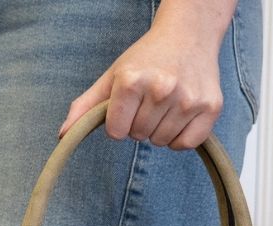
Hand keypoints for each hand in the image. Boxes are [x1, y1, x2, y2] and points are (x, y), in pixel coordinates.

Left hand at [58, 2, 234, 149]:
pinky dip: (180, 137)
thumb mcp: (112, 76)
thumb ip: (86, 107)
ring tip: (165, 104)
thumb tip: (62, 136)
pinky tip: (180, 114)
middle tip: (150, 100)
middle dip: (140, 124)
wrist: (189, 34)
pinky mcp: (210, 108)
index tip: (128, 105)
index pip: (117, 132)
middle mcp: (161, 88)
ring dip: (160, 130)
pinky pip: (185, 145)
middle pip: (140, 136)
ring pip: (162, 142)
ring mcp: (188, 99)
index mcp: (132, 80)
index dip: (120, 123)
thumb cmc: (147, 58)